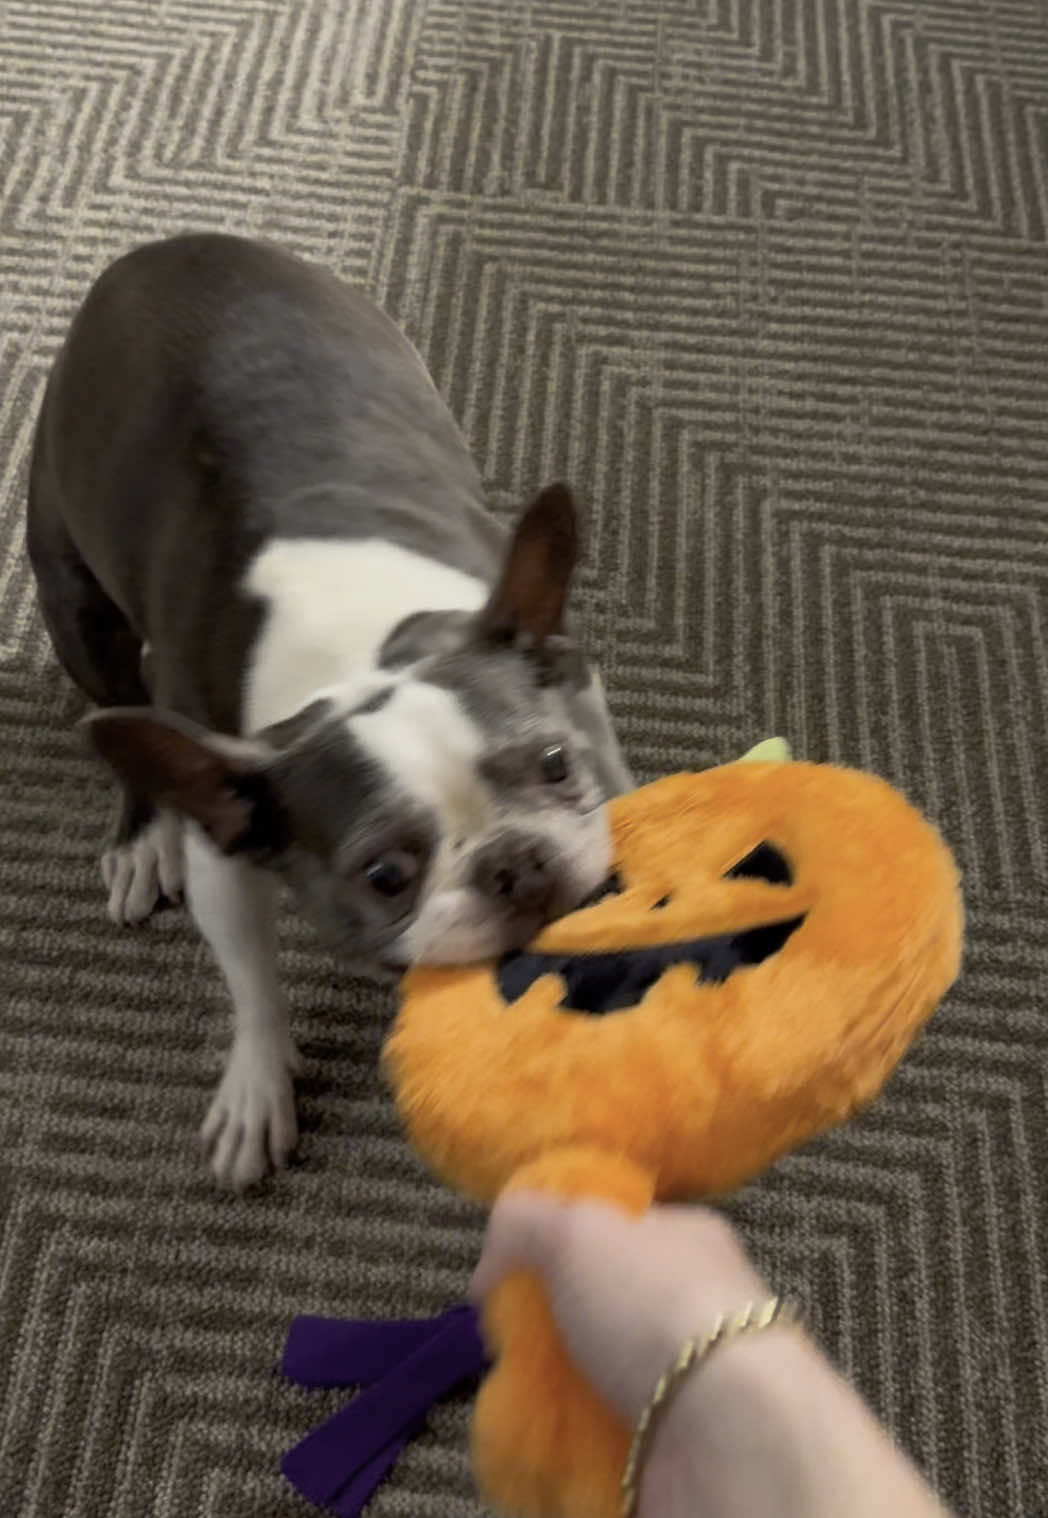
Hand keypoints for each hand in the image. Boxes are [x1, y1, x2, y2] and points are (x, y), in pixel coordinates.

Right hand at [469, 1190, 770, 1424]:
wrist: (730, 1436)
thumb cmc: (658, 1309)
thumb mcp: (575, 1228)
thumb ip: (523, 1222)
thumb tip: (491, 1267)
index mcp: (685, 1238)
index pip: (612, 1228)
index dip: (555, 1244)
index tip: (510, 1274)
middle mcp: (692, 1304)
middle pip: (599, 1309)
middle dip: (548, 1329)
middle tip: (505, 1346)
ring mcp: (689, 1378)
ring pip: (600, 1379)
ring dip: (554, 1393)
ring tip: (515, 1400)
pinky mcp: (678, 1443)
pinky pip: (607, 1439)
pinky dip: (571, 1443)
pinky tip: (542, 1442)